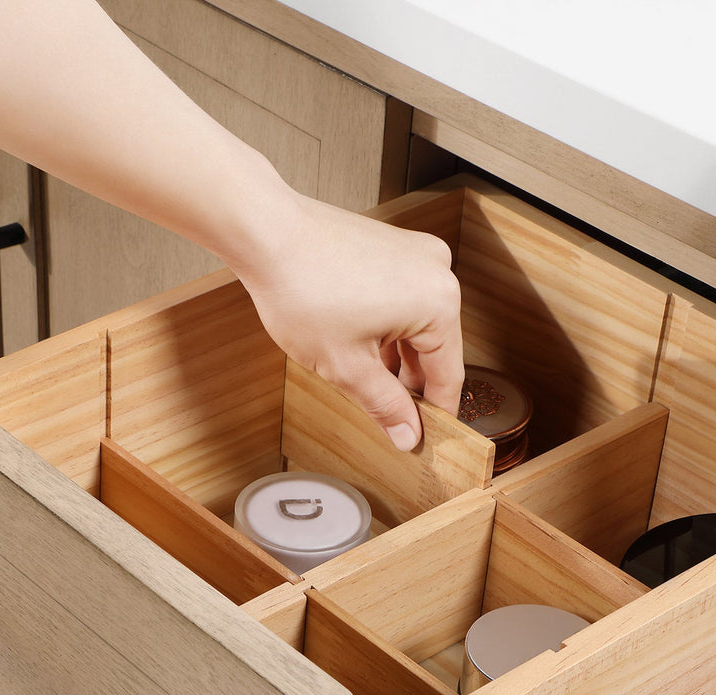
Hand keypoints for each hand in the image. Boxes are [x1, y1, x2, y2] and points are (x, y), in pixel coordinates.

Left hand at [234, 192, 463, 449]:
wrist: (266, 235)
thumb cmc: (302, 290)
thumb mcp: (347, 367)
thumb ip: (384, 405)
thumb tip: (408, 434)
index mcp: (440, 302)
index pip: (449, 374)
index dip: (435, 414)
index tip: (423, 438)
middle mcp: (437, 271)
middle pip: (434, 348)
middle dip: (409, 384)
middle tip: (387, 419)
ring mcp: (415, 253)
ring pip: (415, 325)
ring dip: (393, 358)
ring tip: (361, 382)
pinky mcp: (393, 246)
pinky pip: (401, 300)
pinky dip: (384, 328)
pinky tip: (357, 348)